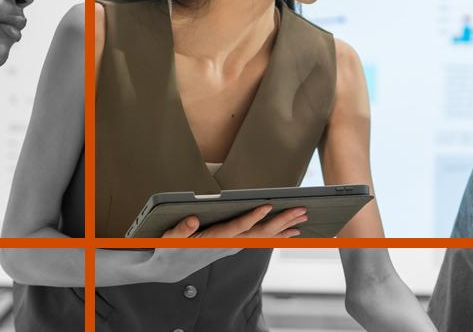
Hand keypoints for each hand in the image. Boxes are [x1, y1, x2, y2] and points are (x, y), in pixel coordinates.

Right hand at [161, 205, 307, 238]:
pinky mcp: (237, 243)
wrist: (174, 265)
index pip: (237, 227)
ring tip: (303, 219)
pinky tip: (290, 231)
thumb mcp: (170, 237)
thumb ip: (181, 229)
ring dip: (284, 227)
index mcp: (215, 238)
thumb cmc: (172, 247)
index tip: (266, 206)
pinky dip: (278, 234)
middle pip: (259, 232)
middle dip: (281, 221)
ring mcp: (236, 244)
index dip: (252, 217)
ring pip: (264, 236)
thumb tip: (193, 220)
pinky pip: (262, 239)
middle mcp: (230, 243)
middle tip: (300, 211)